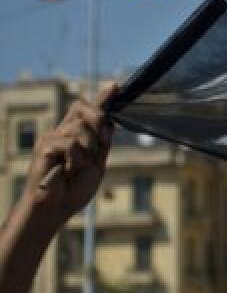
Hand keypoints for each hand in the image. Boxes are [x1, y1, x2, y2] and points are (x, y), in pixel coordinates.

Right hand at [22, 84, 116, 227]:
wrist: (56, 207)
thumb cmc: (74, 190)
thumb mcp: (96, 165)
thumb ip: (102, 145)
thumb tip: (110, 123)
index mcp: (78, 136)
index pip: (89, 110)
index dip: (103, 97)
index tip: (115, 86)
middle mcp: (64, 132)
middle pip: (83, 107)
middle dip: (98, 121)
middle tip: (100, 144)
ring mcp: (53, 137)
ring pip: (81, 128)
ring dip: (87, 151)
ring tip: (76, 168)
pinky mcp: (45, 145)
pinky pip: (71, 143)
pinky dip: (76, 159)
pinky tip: (68, 171)